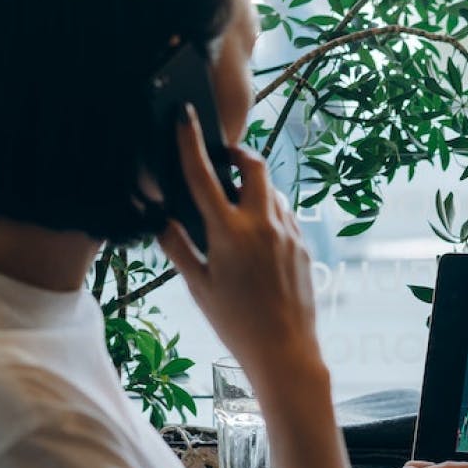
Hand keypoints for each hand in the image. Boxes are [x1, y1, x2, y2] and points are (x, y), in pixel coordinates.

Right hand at [160, 110, 321, 386]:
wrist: (285, 351)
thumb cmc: (235, 323)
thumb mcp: (197, 287)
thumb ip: (178, 248)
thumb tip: (162, 222)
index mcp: (229, 232)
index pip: (203, 176)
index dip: (190, 142)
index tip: (185, 115)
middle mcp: (263, 224)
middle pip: (255, 166)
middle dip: (239, 154)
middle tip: (225, 158)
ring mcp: (288, 233)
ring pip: (273, 192)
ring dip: (255, 188)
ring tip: (237, 206)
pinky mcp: (304, 246)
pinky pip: (286, 215)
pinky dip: (270, 213)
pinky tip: (258, 236)